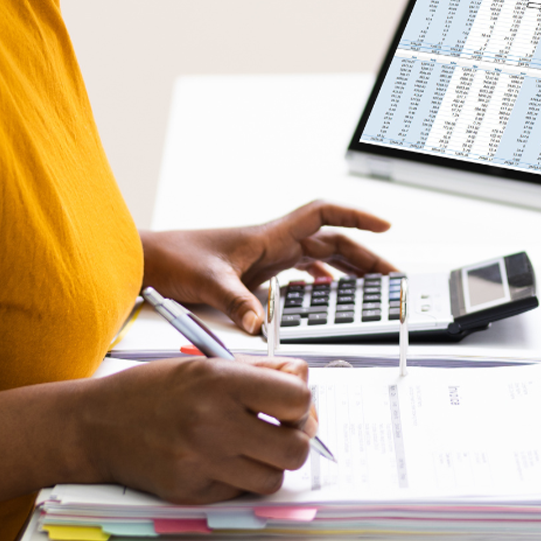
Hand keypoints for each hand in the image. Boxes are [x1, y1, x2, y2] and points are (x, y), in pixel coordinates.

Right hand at [77, 357, 314, 502]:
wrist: (98, 424)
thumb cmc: (152, 389)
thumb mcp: (205, 361)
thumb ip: (259, 370)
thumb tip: (303, 382)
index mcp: (219, 381)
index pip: (296, 399)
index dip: (301, 400)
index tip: (291, 400)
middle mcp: (213, 423)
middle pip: (294, 447)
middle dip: (296, 437)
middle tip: (282, 427)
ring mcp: (202, 462)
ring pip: (273, 478)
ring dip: (271, 462)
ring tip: (252, 444)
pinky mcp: (192, 493)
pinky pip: (240, 492)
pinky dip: (241, 477)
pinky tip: (223, 457)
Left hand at [141, 200, 396, 334]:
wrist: (149, 261)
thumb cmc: (174, 259)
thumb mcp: (207, 282)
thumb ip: (235, 303)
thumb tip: (259, 326)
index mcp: (269, 236)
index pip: (322, 215)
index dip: (356, 216)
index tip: (385, 226)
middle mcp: (273, 243)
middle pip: (331, 241)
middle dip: (364, 255)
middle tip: (391, 275)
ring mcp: (266, 258)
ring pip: (319, 257)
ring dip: (347, 270)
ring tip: (371, 288)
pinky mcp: (257, 274)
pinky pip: (299, 273)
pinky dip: (319, 282)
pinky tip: (327, 296)